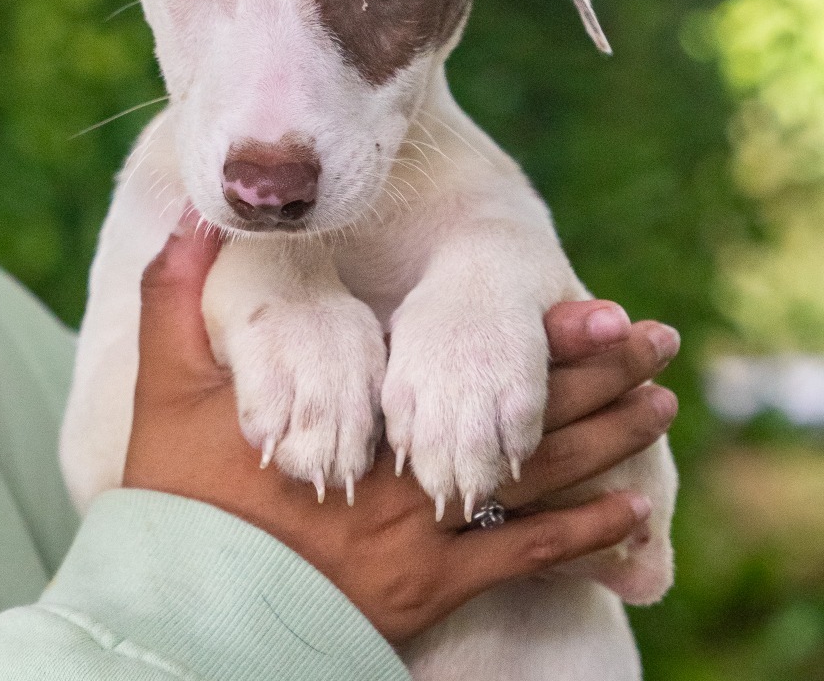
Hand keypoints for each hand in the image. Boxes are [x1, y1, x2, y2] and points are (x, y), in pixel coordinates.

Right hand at [123, 215, 678, 645]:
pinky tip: (632, 516)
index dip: (541, 340)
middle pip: (524, 416)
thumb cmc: (179, 496)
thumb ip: (180, 292)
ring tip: (660, 405)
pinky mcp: (428, 593)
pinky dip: (583, 538)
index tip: (597, 311)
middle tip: (656, 341)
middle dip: (596, 375)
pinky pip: (521, 561)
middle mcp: (408, 470)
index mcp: (361, 412)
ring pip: (538, 481)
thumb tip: (197, 216)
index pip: (469, 365)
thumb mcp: (168, 383)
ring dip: (606, 441)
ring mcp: (424, 536)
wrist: (181, 614)